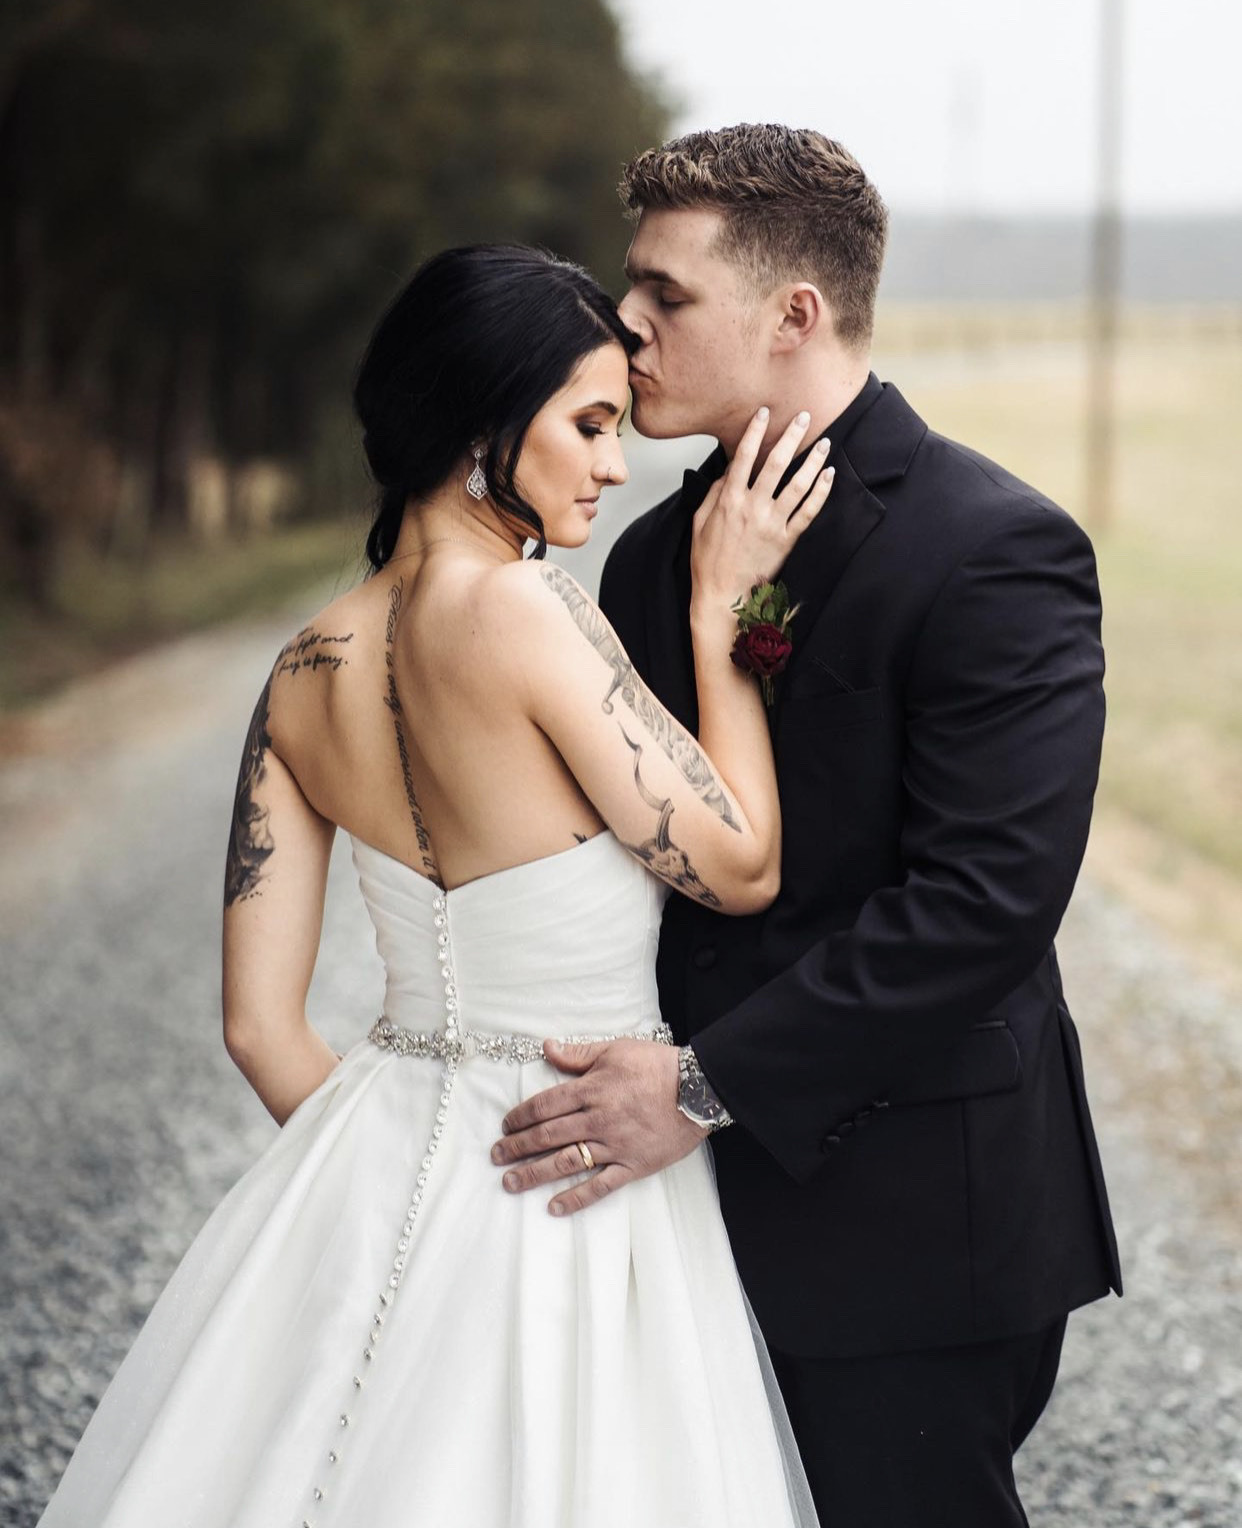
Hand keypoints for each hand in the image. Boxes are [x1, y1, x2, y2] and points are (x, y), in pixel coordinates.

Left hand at [489, 1038, 709, 1216]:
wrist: (699, 1089)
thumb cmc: (657, 1066)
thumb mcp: (616, 1050)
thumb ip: (579, 1054)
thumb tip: (547, 1048)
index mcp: (591, 1090)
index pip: (545, 1105)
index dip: (521, 1116)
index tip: (506, 1126)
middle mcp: (597, 1119)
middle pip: (549, 1135)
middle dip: (518, 1146)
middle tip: (496, 1156)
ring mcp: (614, 1145)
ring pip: (566, 1162)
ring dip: (535, 1173)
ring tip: (511, 1182)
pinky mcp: (632, 1165)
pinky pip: (600, 1186)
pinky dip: (576, 1198)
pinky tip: (554, 1207)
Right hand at [690, 407, 833, 611]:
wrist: (722, 596)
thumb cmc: (707, 560)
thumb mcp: (699, 522)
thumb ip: (714, 493)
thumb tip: (729, 471)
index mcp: (728, 500)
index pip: (743, 457)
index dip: (755, 432)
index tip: (765, 413)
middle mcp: (752, 507)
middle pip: (776, 464)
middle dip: (791, 437)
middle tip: (804, 417)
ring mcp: (771, 524)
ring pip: (798, 485)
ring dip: (813, 461)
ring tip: (824, 443)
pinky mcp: (786, 541)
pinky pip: (808, 512)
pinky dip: (821, 492)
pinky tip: (829, 476)